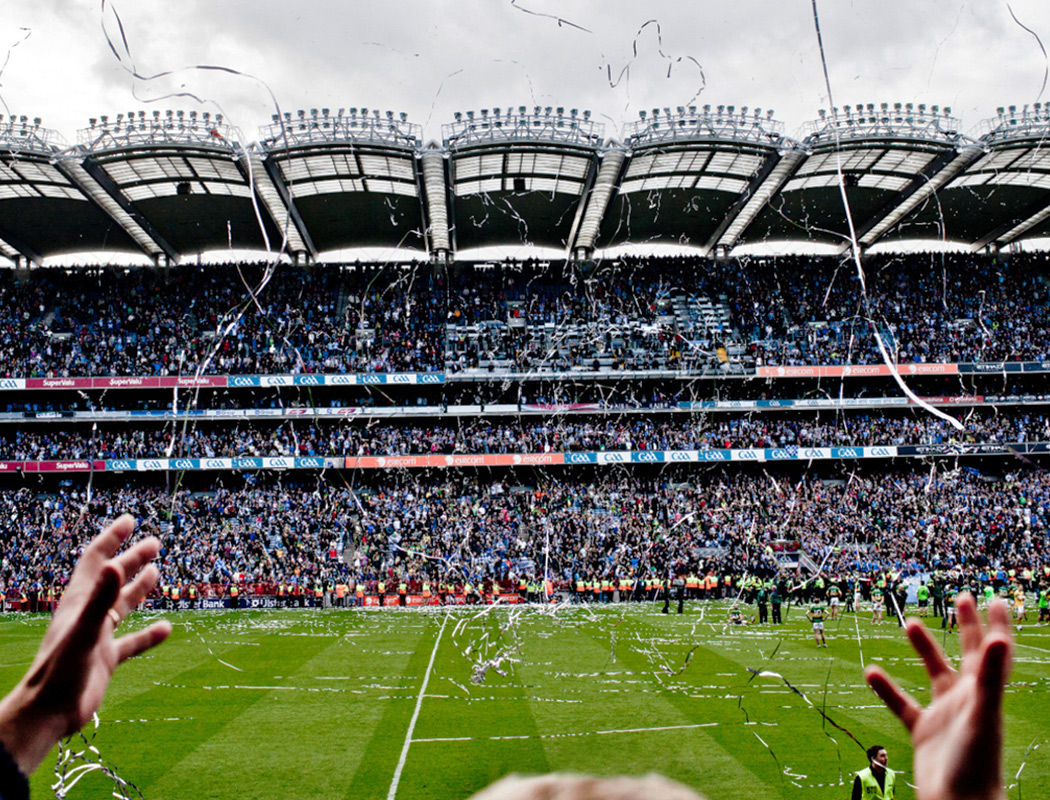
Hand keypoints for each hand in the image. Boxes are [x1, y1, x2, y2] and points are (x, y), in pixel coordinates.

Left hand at [0, 515, 170, 776]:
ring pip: (122, 606)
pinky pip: (133, 642)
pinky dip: (149, 634)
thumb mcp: (84, 631)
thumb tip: (115, 565)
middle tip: (154, 543)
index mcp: (79, 602)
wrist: (48, 713)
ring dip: (138, 589)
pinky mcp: (106, 659)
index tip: (130, 521)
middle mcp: (88, 615)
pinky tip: (166, 629)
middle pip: (112, 579)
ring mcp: (97, 637)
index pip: (96, 560)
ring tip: (155, 572)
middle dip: (132, 559)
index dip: (112, 538)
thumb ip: (101, 599)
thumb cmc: (60, 671)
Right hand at [865, 593, 1011, 799]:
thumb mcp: (982, 714)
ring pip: (936, 674)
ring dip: (925, 649)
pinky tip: (871, 672)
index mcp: (984, 692)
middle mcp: (968, 700)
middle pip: (970, 655)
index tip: (995, 599)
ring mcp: (946, 715)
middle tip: (962, 597)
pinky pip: (903, 704)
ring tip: (910, 623)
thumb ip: (990, 677)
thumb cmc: (975, 763)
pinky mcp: (924, 731)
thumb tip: (1000, 640)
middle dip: (968, 626)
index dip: (998, 625)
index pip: (996, 651)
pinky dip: (887, 688)